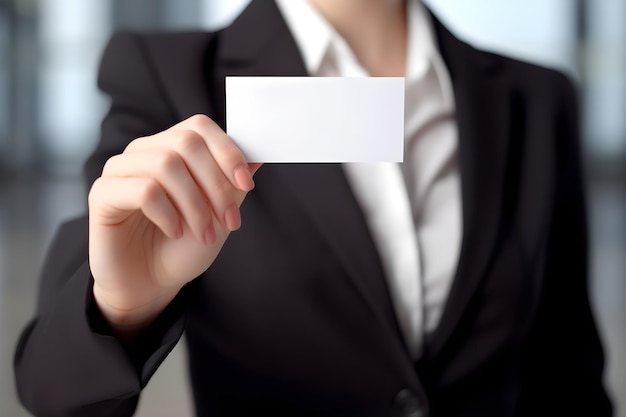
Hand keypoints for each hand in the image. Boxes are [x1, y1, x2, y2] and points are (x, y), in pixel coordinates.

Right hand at [88, 115, 259, 337]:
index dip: (228, 152)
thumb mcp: (218, 215)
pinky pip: (142, 190)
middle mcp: (144, 151)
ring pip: (165, 164)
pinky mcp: (102, 194)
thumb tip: (257, 156)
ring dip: (195, 204)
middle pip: (186, 142)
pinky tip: (174, 232)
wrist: (150, 284)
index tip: (246, 184)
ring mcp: (120, 170)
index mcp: (171, 148)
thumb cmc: (183, 247)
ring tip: (204, 233)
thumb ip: (233, 184)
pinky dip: (168, 214)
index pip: (200, 126)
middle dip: (216, 184)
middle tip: (230, 220)